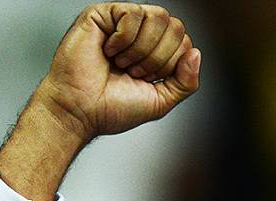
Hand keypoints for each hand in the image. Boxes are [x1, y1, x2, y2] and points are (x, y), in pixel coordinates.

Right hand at [0, 3, 199, 200]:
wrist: (80, 111)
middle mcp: (142, 33)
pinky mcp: (102, 14)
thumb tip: (196, 53)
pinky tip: (109, 51)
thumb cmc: (112, 107)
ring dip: (142, 50)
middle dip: (158, 58)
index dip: (171, 64)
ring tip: (121, 63)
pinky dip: (124, 40)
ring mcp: (122, 22)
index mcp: (156, 51)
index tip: (147, 80)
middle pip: (175, 27)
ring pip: (158, 17)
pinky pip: (132, 14)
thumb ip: (186, 82)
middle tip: (133, 72)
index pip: (184, 42)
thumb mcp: (162, 100)